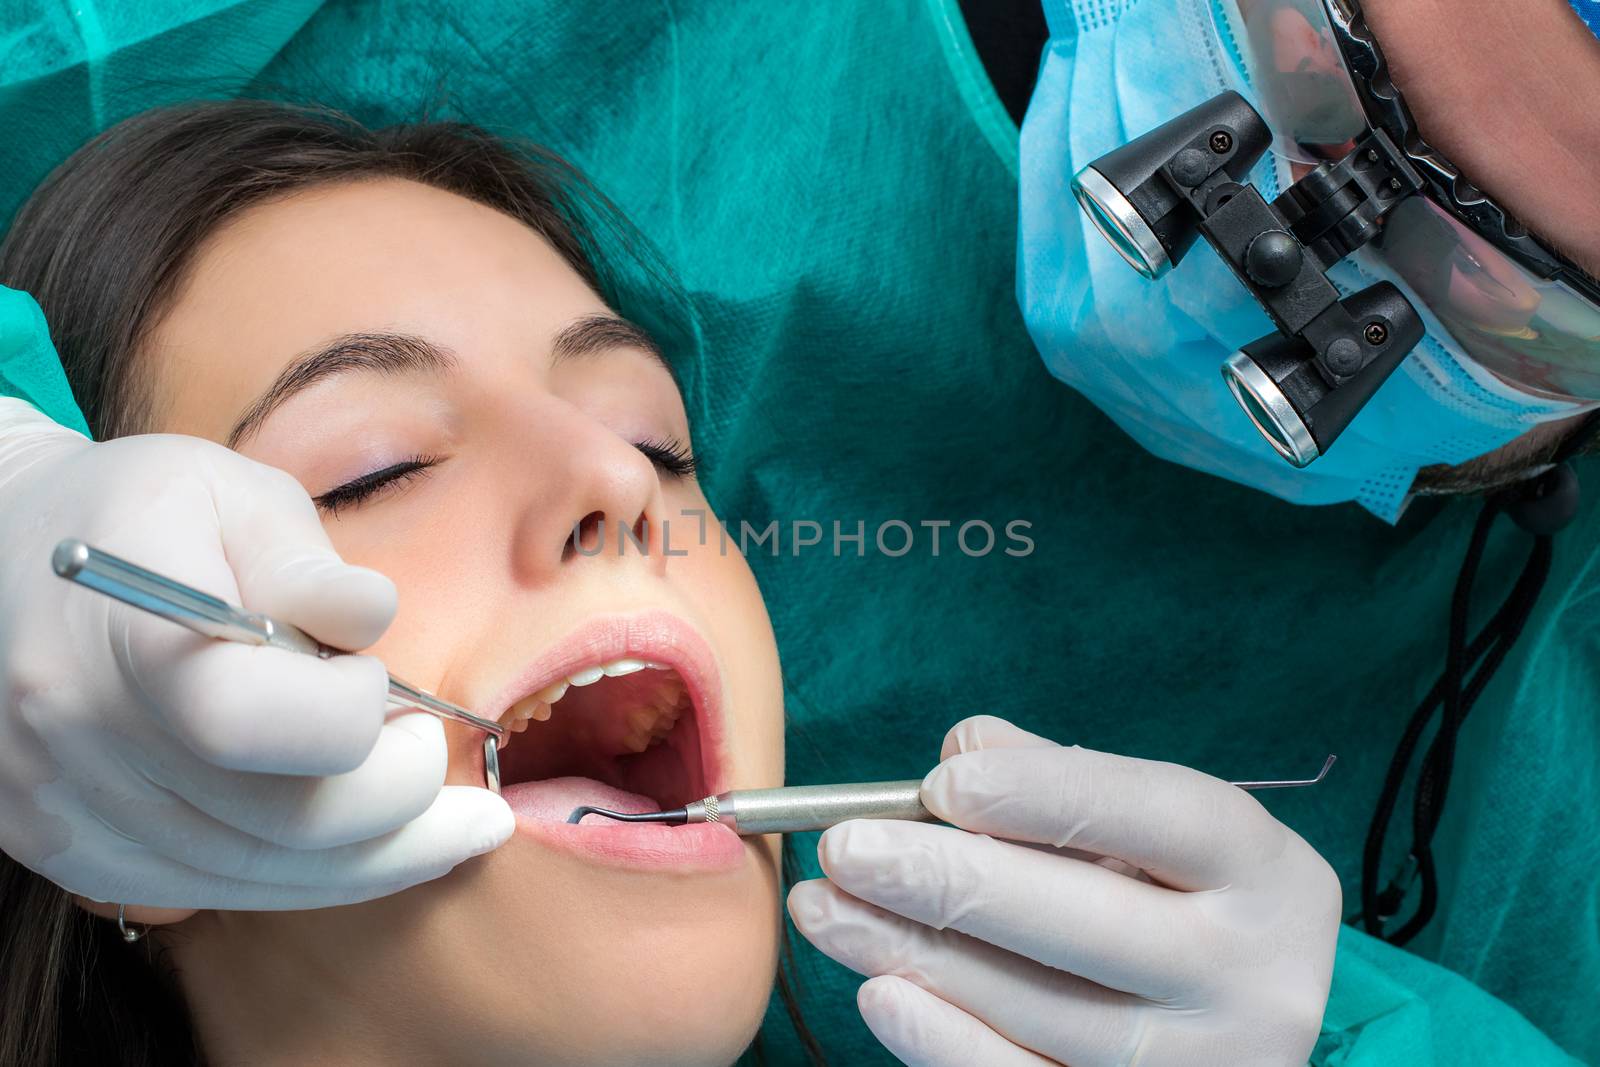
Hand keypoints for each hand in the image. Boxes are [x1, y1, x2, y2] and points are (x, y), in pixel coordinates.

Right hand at [0, 399, 512, 913]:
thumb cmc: (133, 512)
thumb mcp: (224, 490)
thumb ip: (305, 559)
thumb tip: (371, 619)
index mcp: (122, 641)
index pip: (246, 722)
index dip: (344, 715)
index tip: (373, 676)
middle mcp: (79, 745)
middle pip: (278, 825)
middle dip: (400, 804)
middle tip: (440, 755)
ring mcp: (68, 814)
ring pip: (258, 879)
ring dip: (378, 860)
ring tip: (452, 822)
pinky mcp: (73, 855)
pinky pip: (214, 893)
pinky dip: (308, 875)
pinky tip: (367, 840)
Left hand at [788, 715, 1339, 1065]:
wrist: (1248, 1022)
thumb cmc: (1182, 898)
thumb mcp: (1155, 831)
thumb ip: (1061, 778)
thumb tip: (960, 753)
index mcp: (1263, 870)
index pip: (1154, 816)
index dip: (1042, 794)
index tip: (942, 782)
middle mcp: (1254, 973)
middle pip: (1087, 922)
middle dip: (948, 880)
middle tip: (845, 849)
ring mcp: (1208, 1062)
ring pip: (1041, 1010)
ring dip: (915, 955)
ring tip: (827, 910)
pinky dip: (945, 1042)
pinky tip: (880, 991)